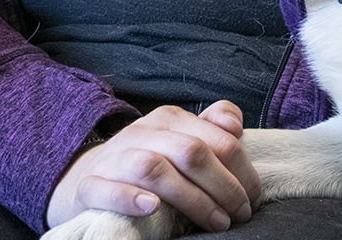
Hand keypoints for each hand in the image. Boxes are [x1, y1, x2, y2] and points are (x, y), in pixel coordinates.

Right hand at [45, 101, 259, 231]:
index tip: (253, 198)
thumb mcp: (181, 138)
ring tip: (215, 222)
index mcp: (169, 119)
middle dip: (224, 186)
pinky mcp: (90, 185)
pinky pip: (106, 189)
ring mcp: (115, 158)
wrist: (88, 176)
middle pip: (191, 152)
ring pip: (155, 169)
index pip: (217, 138)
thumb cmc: (150, 161)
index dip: (242, 170)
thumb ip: (213, 128)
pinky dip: (129, 198)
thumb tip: (235, 126)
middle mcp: (142, 132)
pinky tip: (151, 208)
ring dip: (191, 199)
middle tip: (239, 215)